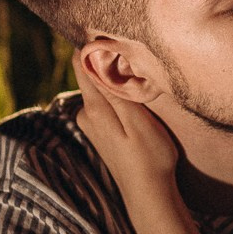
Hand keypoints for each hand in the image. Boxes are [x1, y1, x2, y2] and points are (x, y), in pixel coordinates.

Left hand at [75, 52, 182, 201]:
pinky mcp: (100, 130)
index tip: (116, 39)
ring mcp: (91, 123)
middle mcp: (86, 113)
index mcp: (93, 108)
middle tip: (140, 65)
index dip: (96, 46)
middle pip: (92, 73)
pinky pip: (106, 101)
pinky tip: (137, 106)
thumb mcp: (137, 120)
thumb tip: (95, 58)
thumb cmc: (150, 157)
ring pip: (101, 87)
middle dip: (112, 64)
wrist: (149, 195)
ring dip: (118, 81)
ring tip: (142, 85)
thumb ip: (115, 90)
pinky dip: (120, 96)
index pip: (82, 63)